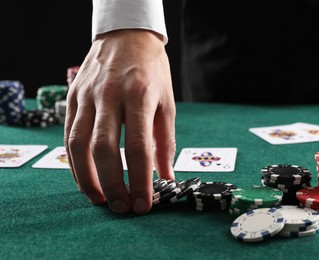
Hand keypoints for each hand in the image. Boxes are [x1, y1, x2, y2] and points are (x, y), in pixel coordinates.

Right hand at [64, 29, 175, 213]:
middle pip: (105, 149)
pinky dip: (74, 162)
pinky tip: (85, 178)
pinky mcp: (73, 97)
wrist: (127, 36)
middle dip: (113, 184)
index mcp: (140, 95)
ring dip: (88, 178)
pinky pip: (69, 134)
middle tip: (123, 208)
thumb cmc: (152, 71)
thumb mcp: (167, 103)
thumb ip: (165, 142)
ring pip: (79, 144)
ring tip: (101, 200)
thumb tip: (166, 177)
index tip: (145, 203)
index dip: (141, 180)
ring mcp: (87, 95)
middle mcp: (110, 95)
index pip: (139, 146)